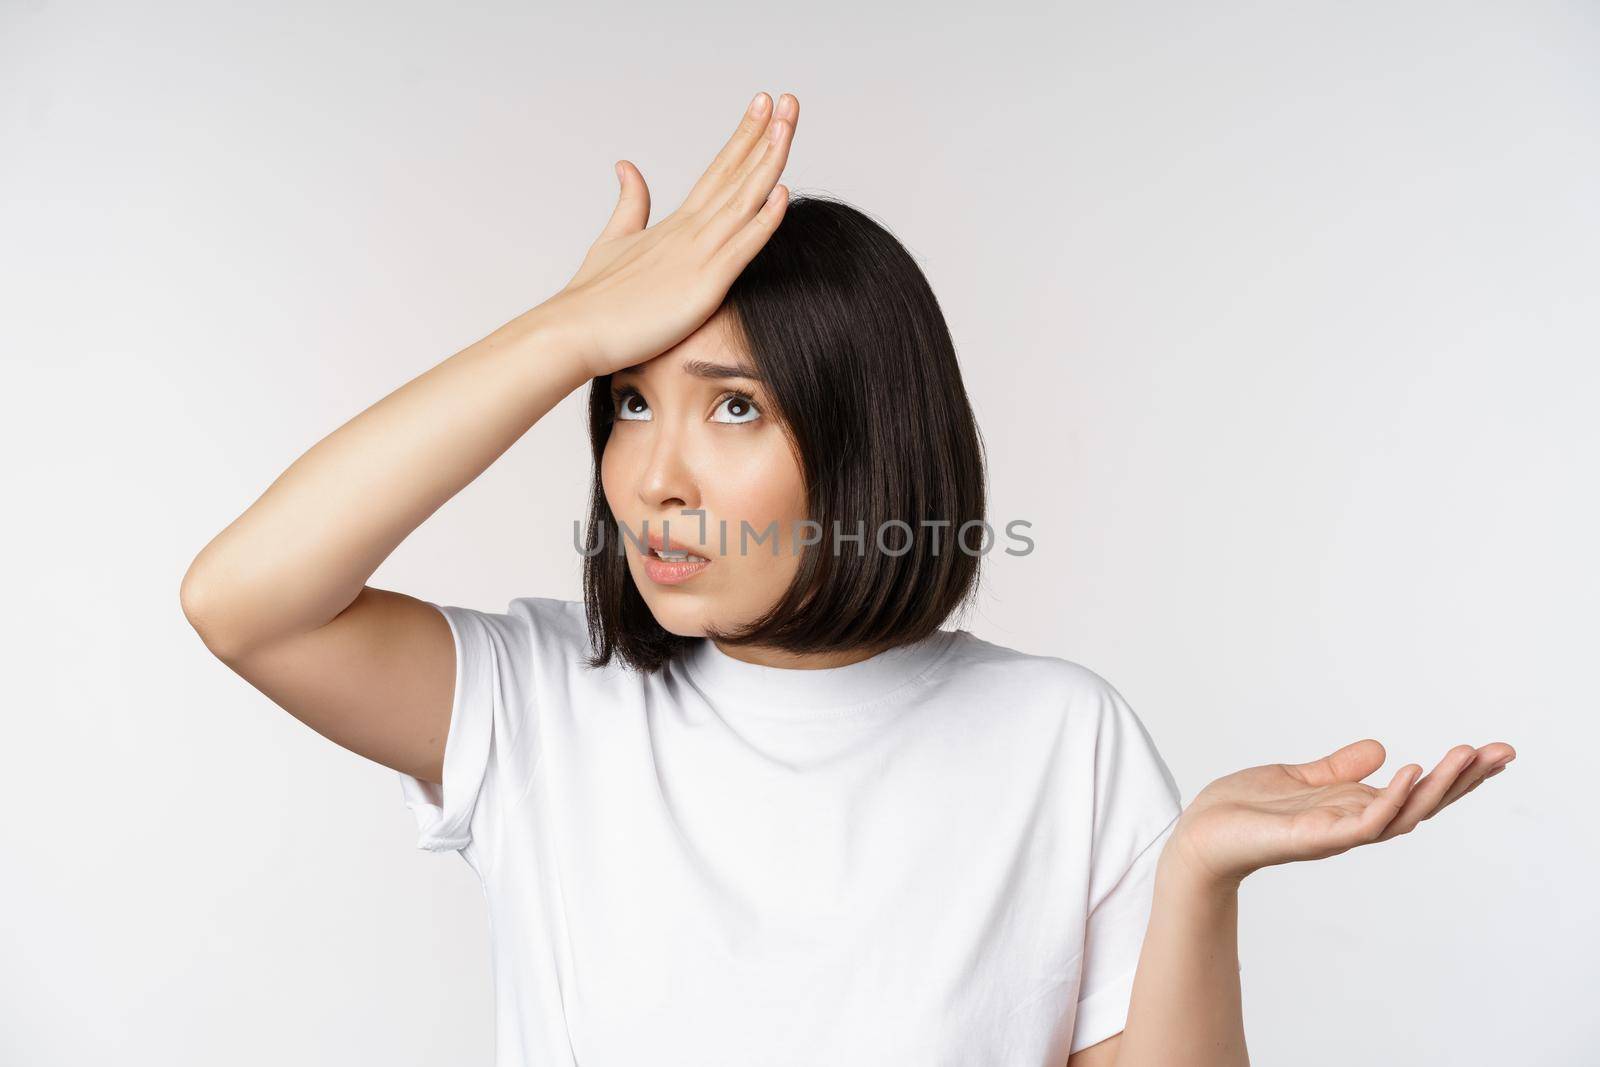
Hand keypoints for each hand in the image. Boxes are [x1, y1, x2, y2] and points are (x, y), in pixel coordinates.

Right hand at [533, 91, 799, 379]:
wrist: (574, 331)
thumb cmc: (593, 298)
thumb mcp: (614, 240)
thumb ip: (630, 203)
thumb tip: (627, 166)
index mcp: (677, 223)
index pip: (719, 170)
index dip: (744, 137)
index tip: (765, 105)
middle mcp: (690, 230)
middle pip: (736, 173)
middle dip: (764, 134)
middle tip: (788, 97)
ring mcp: (697, 254)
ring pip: (743, 200)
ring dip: (768, 161)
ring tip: (787, 122)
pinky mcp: (702, 285)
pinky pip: (740, 248)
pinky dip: (763, 221)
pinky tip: (783, 192)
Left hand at [1165, 738, 1516, 888]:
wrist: (1199, 836)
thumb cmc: (1243, 812)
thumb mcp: (1297, 778)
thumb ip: (1337, 769)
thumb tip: (1378, 747)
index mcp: (1353, 808)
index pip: (1417, 791)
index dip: (1456, 776)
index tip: (1494, 753)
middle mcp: (1354, 824)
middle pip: (1423, 803)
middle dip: (1464, 780)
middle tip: (1503, 752)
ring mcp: (1336, 833)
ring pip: (1402, 812)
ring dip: (1438, 785)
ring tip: (1466, 756)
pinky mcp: (1312, 837)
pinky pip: (1361, 822)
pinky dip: (1388, 798)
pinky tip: (1407, 771)